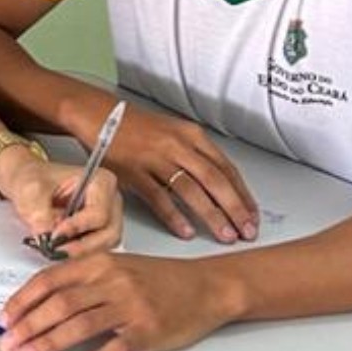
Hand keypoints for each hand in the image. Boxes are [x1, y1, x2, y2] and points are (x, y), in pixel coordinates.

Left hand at [0, 154, 122, 257]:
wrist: (28, 184)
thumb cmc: (34, 179)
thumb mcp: (30, 190)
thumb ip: (39, 212)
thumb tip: (47, 236)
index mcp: (101, 181)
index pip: (98, 213)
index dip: (77, 227)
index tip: (56, 235)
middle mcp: (110, 201)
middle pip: (108, 234)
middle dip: (81, 246)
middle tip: (56, 250)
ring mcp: (108, 219)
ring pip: (104, 246)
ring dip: (80, 253)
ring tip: (55, 251)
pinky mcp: (99, 234)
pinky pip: (96, 251)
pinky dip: (78, 255)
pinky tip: (60, 251)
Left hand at [0, 253, 241, 350]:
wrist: (206, 285)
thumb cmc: (159, 279)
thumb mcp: (117, 266)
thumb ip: (82, 279)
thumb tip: (41, 303)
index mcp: (99, 263)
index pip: (50, 280)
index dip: (23, 300)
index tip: (5, 318)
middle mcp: (112, 281)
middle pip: (59, 303)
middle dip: (27, 326)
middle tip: (8, 345)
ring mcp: (130, 305)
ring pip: (79, 324)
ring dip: (47, 344)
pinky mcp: (147, 330)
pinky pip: (115, 348)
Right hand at [97, 104, 258, 241]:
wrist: (100, 115)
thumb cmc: (137, 128)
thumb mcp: (174, 134)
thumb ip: (196, 156)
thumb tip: (220, 185)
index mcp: (192, 136)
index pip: (227, 168)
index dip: (243, 194)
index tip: (252, 214)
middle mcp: (178, 146)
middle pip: (215, 180)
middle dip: (235, 209)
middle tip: (247, 230)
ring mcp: (156, 159)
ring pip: (192, 190)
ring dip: (211, 216)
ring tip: (224, 235)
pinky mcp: (134, 171)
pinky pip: (159, 198)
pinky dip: (174, 216)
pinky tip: (186, 231)